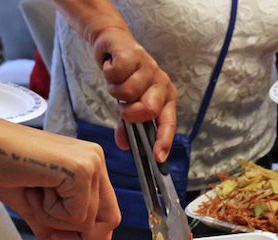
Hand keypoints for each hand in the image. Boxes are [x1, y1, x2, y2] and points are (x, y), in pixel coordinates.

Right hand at [0, 125, 119, 239]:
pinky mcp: (81, 170)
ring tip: (35, 195)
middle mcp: (95, 160)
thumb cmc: (0, 166)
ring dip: (56, 221)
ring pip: (89, 222)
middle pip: (109, 220)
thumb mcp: (34, 207)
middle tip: (55, 234)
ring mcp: (91, 163)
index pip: (108, 210)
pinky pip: (76, 216)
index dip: (103, 238)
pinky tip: (36, 190)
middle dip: (82, 239)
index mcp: (88, 164)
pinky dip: (51, 213)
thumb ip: (54, 231)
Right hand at [92, 26, 177, 161]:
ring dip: (114, 91)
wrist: (114, 44)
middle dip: (128, 112)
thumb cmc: (125, 77)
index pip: (168, 123)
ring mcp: (150, 67)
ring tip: (115, 82)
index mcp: (166, 99)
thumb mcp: (127, 103)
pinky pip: (117, 73)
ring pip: (128, 92)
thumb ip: (127, 125)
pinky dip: (109, 74)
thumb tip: (123, 145)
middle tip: (121, 105)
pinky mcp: (135, 53)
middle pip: (149, 109)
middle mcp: (162, 84)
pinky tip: (111, 67)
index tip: (157, 157)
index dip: (163, 140)